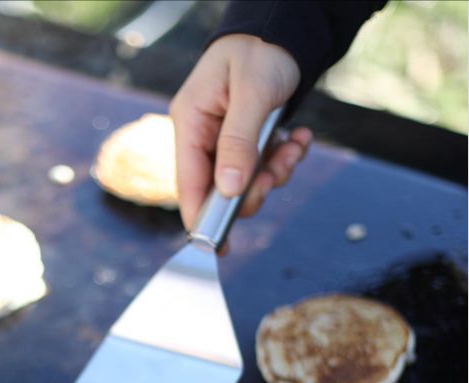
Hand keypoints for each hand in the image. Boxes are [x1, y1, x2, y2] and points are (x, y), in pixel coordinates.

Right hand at [170, 34, 311, 230]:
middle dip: (253, 188)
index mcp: (189, 123)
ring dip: (275, 171)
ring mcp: (223, 141)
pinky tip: (298, 138)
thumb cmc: (261, 52)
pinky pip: (261, 166)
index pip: (188, 182)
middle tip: (276, 174)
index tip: (217, 247)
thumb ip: (238, 142)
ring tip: (293, 146)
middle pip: (219, 189)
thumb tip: (229, 190)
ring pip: (244, 181)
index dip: (201, 218)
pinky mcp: (244, 142)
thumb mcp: (252, 94)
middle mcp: (202, 136)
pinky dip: (283, 158)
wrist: (283, 32)